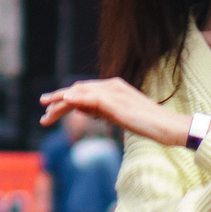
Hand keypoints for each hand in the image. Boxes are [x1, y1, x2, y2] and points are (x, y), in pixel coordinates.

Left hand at [40, 77, 182, 148]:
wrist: (167, 126)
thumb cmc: (148, 124)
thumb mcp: (120, 115)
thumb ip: (102, 110)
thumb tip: (83, 109)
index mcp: (113, 87)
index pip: (83, 91)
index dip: (65, 99)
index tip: (51, 109)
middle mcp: (112, 85)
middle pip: (78, 90)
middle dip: (58, 101)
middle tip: (43, 112)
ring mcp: (113, 91)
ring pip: (79, 94)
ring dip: (60, 103)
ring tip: (46, 113)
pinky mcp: (115, 101)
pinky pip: (90, 98)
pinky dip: (75, 99)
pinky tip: (63, 103)